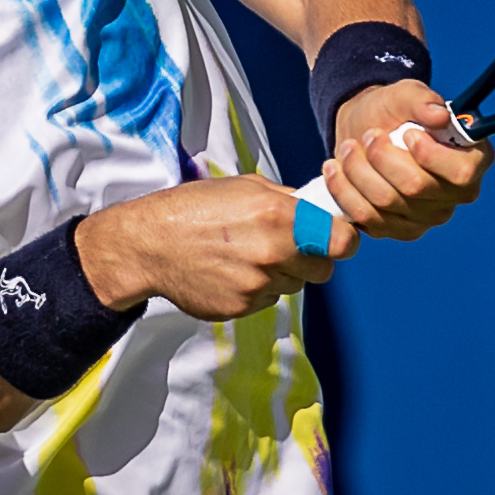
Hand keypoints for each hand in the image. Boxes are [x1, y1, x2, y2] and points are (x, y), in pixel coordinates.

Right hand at [77, 175, 359, 320]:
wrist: (151, 244)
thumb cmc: (196, 207)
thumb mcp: (244, 187)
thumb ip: (286, 199)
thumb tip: (318, 209)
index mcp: (279, 216)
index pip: (342, 242)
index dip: (344, 240)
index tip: (337, 238)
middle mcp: (274, 253)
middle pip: (323, 270)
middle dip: (313, 259)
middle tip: (289, 248)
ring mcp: (258, 284)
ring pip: (294, 286)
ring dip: (283, 274)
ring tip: (250, 255)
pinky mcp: (243, 307)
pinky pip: (267, 299)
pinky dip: (258, 288)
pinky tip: (232, 271)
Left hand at [324, 79, 494, 240]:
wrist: (366, 131)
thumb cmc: (395, 111)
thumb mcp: (406, 94)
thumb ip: (422, 100)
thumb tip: (440, 115)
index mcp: (473, 161)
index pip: (461, 174)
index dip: (430, 155)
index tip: (407, 133)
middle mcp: (455, 195)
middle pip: (415, 188)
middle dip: (381, 157)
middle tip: (368, 135)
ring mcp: (427, 218)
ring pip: (384, 203)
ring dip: (357, 171)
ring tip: (348, 147)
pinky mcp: (397, 230)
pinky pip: (366, 219)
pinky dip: (345, 192)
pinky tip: (335, 170)